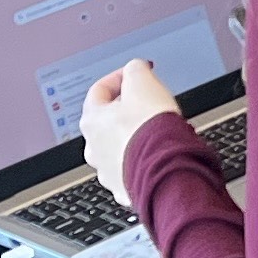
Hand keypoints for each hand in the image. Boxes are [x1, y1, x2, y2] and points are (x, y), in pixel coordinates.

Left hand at [79, 58, 178, 207]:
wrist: (165, 168)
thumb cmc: (151, 129)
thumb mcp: (143, 82)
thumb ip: (135, 70)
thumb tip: (135, 69)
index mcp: (92, 121)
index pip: (99, 90)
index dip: (120, 77)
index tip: (136, 75)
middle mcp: (93, 148)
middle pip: (107, 121)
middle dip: (127, 109)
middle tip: (148, 103)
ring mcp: (107, 170)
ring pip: (118, 147)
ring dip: (133, 136)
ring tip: (156, 130)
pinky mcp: (124, 188)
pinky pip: (131, 168)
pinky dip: (142, 159)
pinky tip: (157, 152)